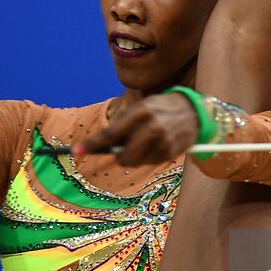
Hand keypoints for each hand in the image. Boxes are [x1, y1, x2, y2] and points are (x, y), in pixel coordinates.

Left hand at [77, 92, 198, 165]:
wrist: (194, 111)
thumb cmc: (160, 109)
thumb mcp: (142, 108)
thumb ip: (125, 124)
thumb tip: (105, 145)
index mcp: (141, 111)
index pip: (111, 132)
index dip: (93, 144)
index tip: (76, 151)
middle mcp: (152, 126)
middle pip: (124, 156)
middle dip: (119, 157)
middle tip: (121, 153)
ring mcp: (163, 141)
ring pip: (136, 162)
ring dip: (135, 157)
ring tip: (145, 144)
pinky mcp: (171, 152)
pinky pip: (149, 163)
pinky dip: (148, 158)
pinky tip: (157, 146)